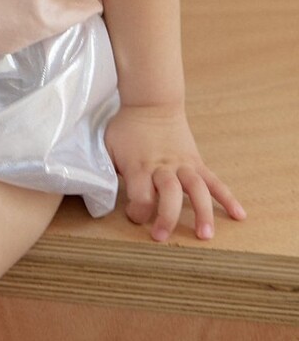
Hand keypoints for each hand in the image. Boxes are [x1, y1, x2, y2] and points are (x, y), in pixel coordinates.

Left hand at [105, 102, 246, 242]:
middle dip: (167, 217)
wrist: (151, 104)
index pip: (140, 195)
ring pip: (196, 189)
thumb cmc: (126, 128)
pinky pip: (215, 181)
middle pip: (169, 193)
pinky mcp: (197, 162)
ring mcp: (183, 165)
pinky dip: (228, 198)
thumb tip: (102, 192)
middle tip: (162, 237)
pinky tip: (239, 215)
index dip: (137, 211)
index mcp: (139, 165)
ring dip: (203, 213)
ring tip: (206, 236)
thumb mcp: (107, 146)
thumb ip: (108, 170)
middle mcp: (163, 167)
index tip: (134, 217)